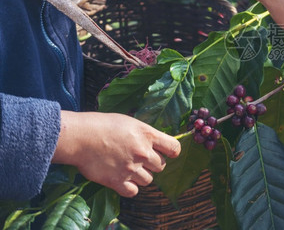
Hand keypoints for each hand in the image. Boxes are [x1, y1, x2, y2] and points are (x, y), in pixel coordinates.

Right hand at [53, 111, 180, 196]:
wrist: (80, 136)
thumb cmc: (102, 125)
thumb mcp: (129, 122)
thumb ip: (144, 133)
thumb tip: (155, 142)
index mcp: (147, 135)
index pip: (174, 147)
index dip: (172, 152)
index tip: (168, 153)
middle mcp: (142, 152)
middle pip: (161, 166)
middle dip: (153, 163)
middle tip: (140, 159)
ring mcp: (130, 168)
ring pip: (148, 180)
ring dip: (141, 176)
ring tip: (129, 168)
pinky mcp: (117, 181)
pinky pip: (133, 191)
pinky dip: (130, 188)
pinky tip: (123, 180)